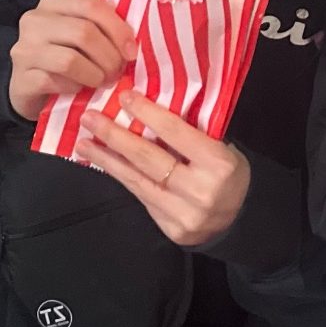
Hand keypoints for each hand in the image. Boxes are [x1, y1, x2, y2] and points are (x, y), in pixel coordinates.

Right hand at [9, 0, 135, 120]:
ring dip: (95, 74)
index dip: (117, 28)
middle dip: (110, 56)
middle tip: (118, 71)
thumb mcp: (83, 35)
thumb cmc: (64, 56)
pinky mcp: (22, 79)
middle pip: (84, 32)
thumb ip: (102, 27)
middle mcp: (34, 21)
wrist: (30, 87)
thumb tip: (132, 39)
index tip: (131, 50)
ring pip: (71, 59)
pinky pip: (57, 82)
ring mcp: (24, 50)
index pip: (90, 3)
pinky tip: (79, 89)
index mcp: (53, 2)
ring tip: (102, 81)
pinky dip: (76, 88)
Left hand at [75, 89, 250, 246]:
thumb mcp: (221, 147)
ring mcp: (184, 214)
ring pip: (137, 181)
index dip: (147, 113)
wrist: (242, 217)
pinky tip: (105, 164)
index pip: (175, 133)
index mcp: (218, 163)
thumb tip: (147, 109)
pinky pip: (141, 197)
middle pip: (149, 158)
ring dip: (107, 159)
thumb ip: (191, 134)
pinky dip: (122, 177)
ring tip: (83, 143)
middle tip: (90, 118)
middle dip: (115, 136)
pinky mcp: (171, 229)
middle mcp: (200, 190)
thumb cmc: (229, 173)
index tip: (124, 97)